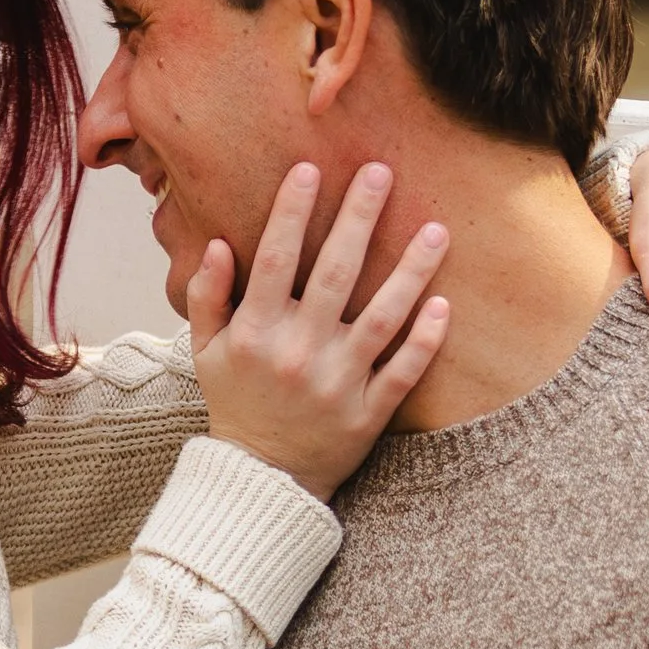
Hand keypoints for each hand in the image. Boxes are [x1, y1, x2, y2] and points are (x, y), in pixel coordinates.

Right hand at [189, 163, 449, 500]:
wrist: (261, 481)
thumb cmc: (236, 404)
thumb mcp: (205, 353)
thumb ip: (207, 297)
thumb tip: (219, 243)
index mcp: (257, 332)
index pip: (277, 258)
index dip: (292, 211)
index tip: (310, 168)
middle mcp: (298, 352)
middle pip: (336, 274)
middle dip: (358, 218)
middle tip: (381, 171)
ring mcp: (337, 383)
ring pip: (382, 317)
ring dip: (411, 271)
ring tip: (436, 230)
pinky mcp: (368, 413)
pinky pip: (402, 372)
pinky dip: (423, 340)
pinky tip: (442, 304)